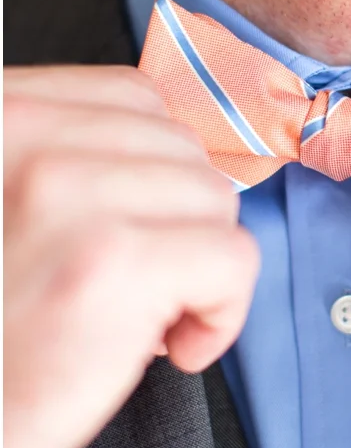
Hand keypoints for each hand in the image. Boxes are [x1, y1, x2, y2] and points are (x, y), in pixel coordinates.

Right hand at [3, 66, 257, 447]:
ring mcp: (67, 192)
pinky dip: (221, 312)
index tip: (131, 229)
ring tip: (135, 316)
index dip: (155, 170)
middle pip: (182, 150)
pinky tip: (169, 347)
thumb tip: (177, 159)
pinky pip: (232, 258)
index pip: (132, 99)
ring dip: (196, 268)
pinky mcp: (114, 259)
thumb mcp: (8, 206)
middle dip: (178, 225)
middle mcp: (22, 135)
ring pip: (214, 202)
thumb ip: (67, 160)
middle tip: (129, 286)